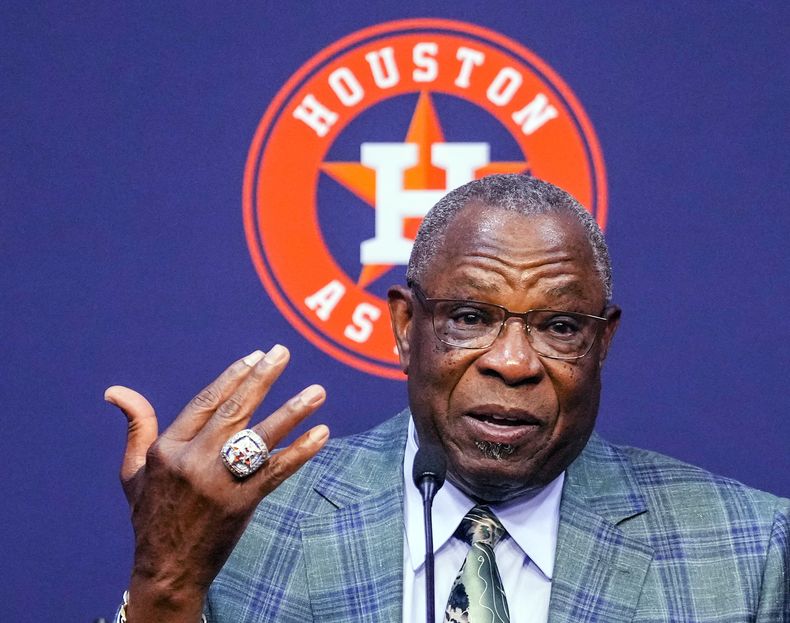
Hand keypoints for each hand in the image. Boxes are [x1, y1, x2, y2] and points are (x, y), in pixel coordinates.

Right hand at [105, 345, 327, 621]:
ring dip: (293, 412)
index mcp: (168, 449)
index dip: (233, 376)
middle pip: (235, 410)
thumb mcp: (133, 472)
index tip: (255, 356)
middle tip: (283, 352)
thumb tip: (116, 391)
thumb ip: (137, 427)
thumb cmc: (151, 515)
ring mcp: (219, 482)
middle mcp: (193, 460)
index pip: (206, 401)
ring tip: (317, 392)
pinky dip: (301, 452)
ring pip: (261, 437)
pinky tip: (321, 434)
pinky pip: (277, 471)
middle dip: (262, 378)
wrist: (167, 570)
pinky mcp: (242, 503)